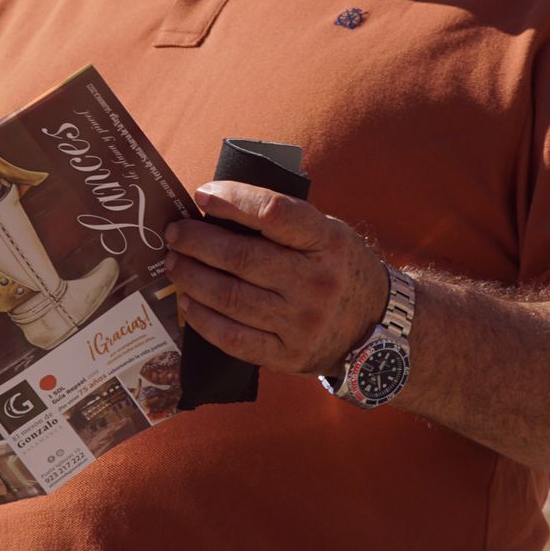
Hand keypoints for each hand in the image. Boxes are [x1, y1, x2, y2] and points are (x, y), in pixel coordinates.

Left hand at [163, 182, 392, 377]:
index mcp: (328, 243)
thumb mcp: (329, 234)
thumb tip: (216, 207)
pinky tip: (187, 302)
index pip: (274, 213)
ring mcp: (302, 323)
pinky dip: (202, 318)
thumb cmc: (338, 268)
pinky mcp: (288, 356)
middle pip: (242, 258)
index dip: (233, 200)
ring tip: (173, 263)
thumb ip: (283, 223)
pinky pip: (233, 338)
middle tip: (174, 233)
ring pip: (230, 298)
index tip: (203, 195)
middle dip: (197, 242)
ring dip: (191, 277)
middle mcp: (317, 283)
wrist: (376, 326)